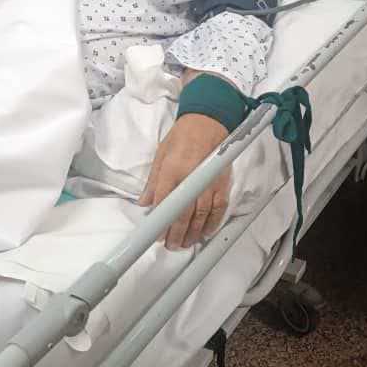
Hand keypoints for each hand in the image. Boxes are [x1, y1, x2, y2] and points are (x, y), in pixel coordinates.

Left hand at [139, 113, 230, 249]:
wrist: (208, 121)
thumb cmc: (182, 136)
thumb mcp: (161, 154)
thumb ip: (153, 182)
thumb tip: (145, 203)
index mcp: (172, 171)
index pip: (165, 204)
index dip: (161, 223)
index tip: (157, 235)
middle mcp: (191, 179)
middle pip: (184, 215)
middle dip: (177, 233)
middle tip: (171, 245)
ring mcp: (209, 183)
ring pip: (202, 216)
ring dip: (193, 233)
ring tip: (185, 243)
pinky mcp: (222, 183)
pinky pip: (219, 208)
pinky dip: (212, 222)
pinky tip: (206, 232)